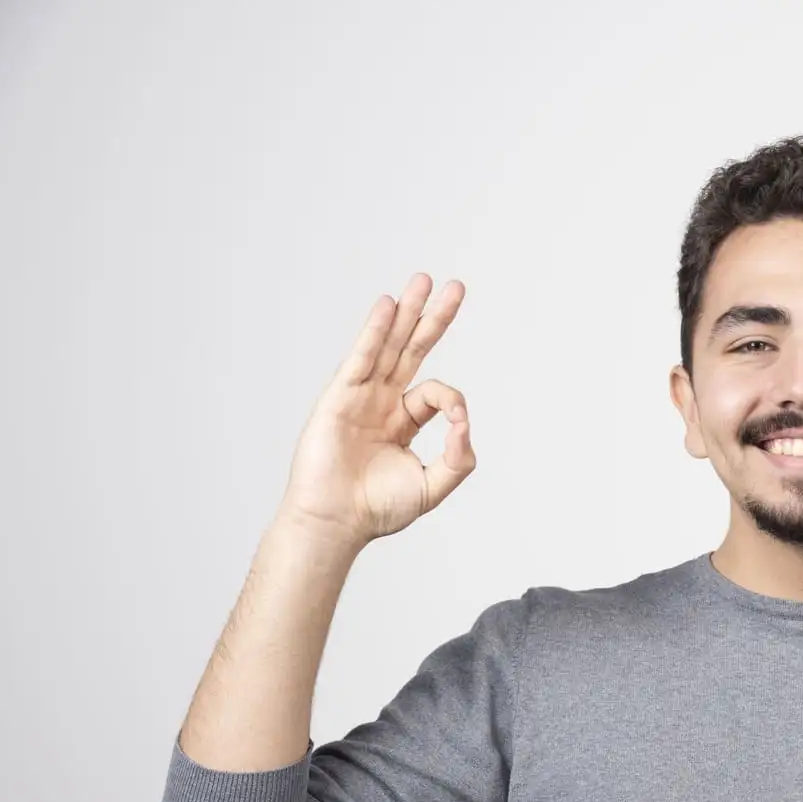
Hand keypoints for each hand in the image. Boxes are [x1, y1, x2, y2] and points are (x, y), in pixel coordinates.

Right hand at [277, 274, 473, 546]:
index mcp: (403, 421)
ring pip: (388, 346)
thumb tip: (466, 423)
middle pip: (411, 350)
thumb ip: (458, 457)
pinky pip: (361, 357)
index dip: (452, 402)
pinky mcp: (339, 397)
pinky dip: (375, 331)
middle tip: (453, 286)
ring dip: (406, 313)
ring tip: (423, 280)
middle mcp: (381, 402)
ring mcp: (359, 397)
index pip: (436, 393)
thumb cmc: (378, 509)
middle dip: (432, 319)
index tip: (458, 423)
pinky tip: (388, 306)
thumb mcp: (433, 485)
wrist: (337, 522)